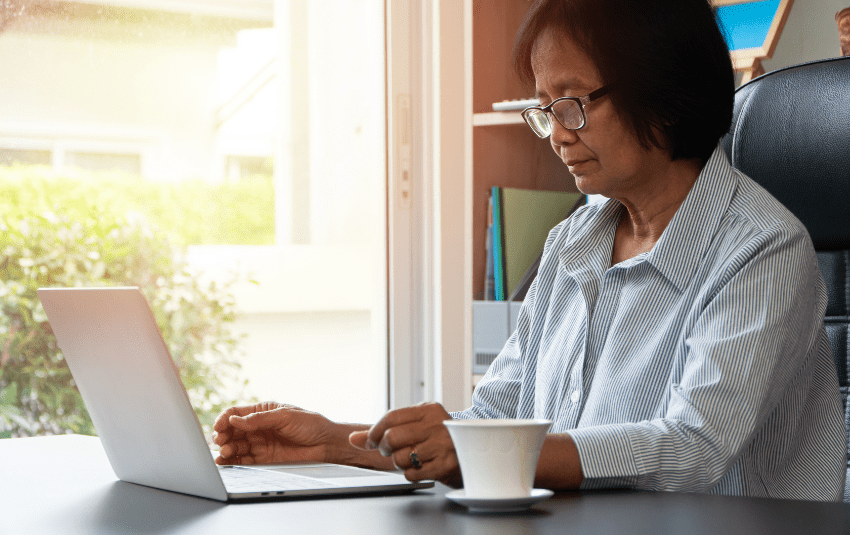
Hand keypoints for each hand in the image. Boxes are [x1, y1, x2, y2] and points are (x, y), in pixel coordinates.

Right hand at [213, 402, 344, 465]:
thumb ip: (259, 419)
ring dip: (227, 449)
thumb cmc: (310, 424)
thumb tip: (234, 420)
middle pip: (232, 431)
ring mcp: (260, 444)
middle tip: (222, 441)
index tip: (218, 427)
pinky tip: (226, 462)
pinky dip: (233, 462)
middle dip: (223, 436)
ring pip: (235, 446)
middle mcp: (258, 428)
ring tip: (226, 452)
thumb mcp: (285, 416)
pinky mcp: (263, 459)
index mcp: (262, 412)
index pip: (236, 413)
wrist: (326, 444)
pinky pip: (244, 461)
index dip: (224, 419)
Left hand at [349, 402, 461, 486]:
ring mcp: (443, 445)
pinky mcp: (445, 465)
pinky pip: (412, 474)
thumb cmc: (438, 440)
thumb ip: (384, 431)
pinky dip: (410, 474)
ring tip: (412, 459)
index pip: (391, 416)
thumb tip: (353, 438)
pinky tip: (422, 468)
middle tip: (391, 452)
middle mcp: (438, 424)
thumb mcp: (416, 427)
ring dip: (400, 463)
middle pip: (393, 437)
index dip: (375, 431)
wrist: (472, 456)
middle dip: (385, 449)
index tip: (370, 441)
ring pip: (400, 457)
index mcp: (429, 410)